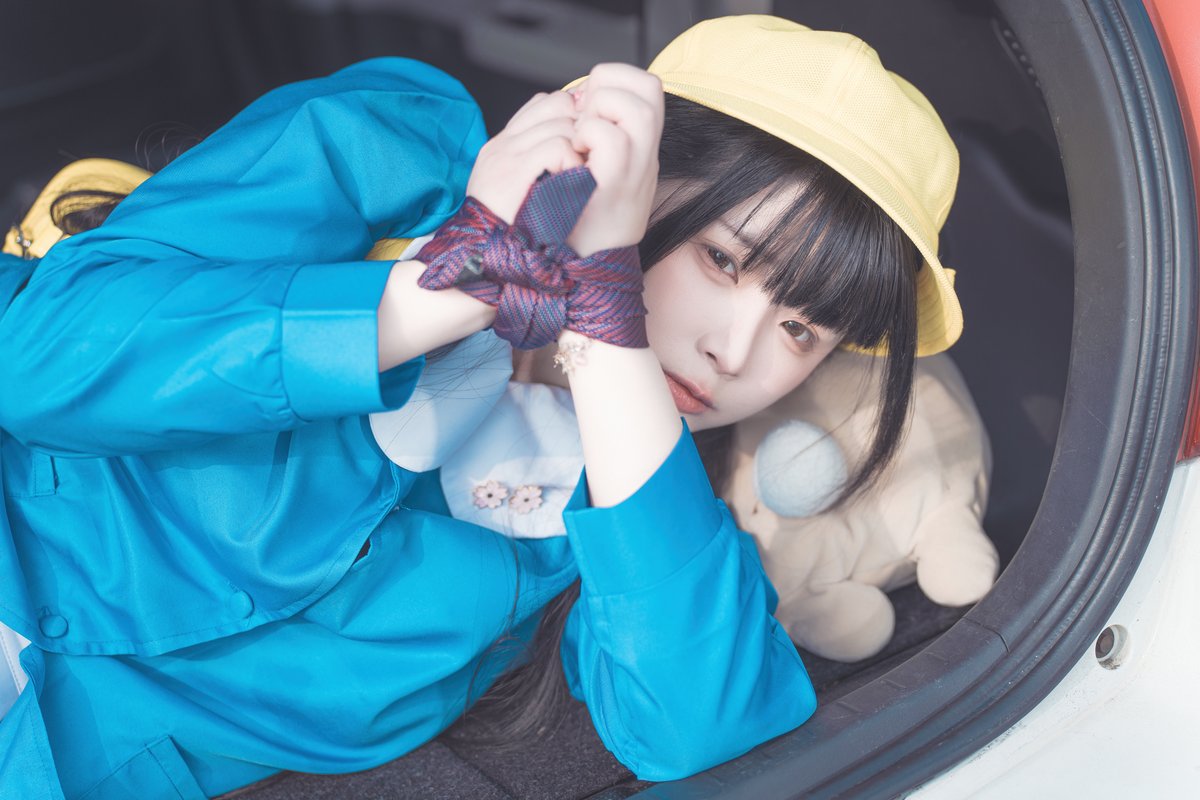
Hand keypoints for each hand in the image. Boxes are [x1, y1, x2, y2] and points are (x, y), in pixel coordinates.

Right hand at [465, 91, 582, 223]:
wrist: (484, 260)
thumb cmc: (512, 235)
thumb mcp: (523, 193)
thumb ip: (540, 166)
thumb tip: (575, 145)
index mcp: (502, 146)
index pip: (544, 103)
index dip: (571, 115)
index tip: (585, 140)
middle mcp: (502, 145)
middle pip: (557, 105)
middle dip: (582, 126)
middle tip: (590, 155)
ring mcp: (505, 156)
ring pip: (561, 123)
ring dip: (580, 147)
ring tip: (580, 174)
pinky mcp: (513, 171)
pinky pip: (557, 147)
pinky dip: (573, 163)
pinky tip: (573, 183)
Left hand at [567, 64, 663, 255]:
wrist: (582, 271)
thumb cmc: (578, 224)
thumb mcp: (597, 175)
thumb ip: (596, 139)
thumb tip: (578, 100)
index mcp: (640, 151)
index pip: (648, 87)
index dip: (617, 78)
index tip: (587, 102)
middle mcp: (645, 158)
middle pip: (650, 87)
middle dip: (609, 84)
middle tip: (582, 115)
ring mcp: (635, 172)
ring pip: (637, 108)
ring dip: (600, 108)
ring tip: (580, 135)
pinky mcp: (615, 185)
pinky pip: (611, 138)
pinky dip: (587, 134)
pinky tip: (573, 154)